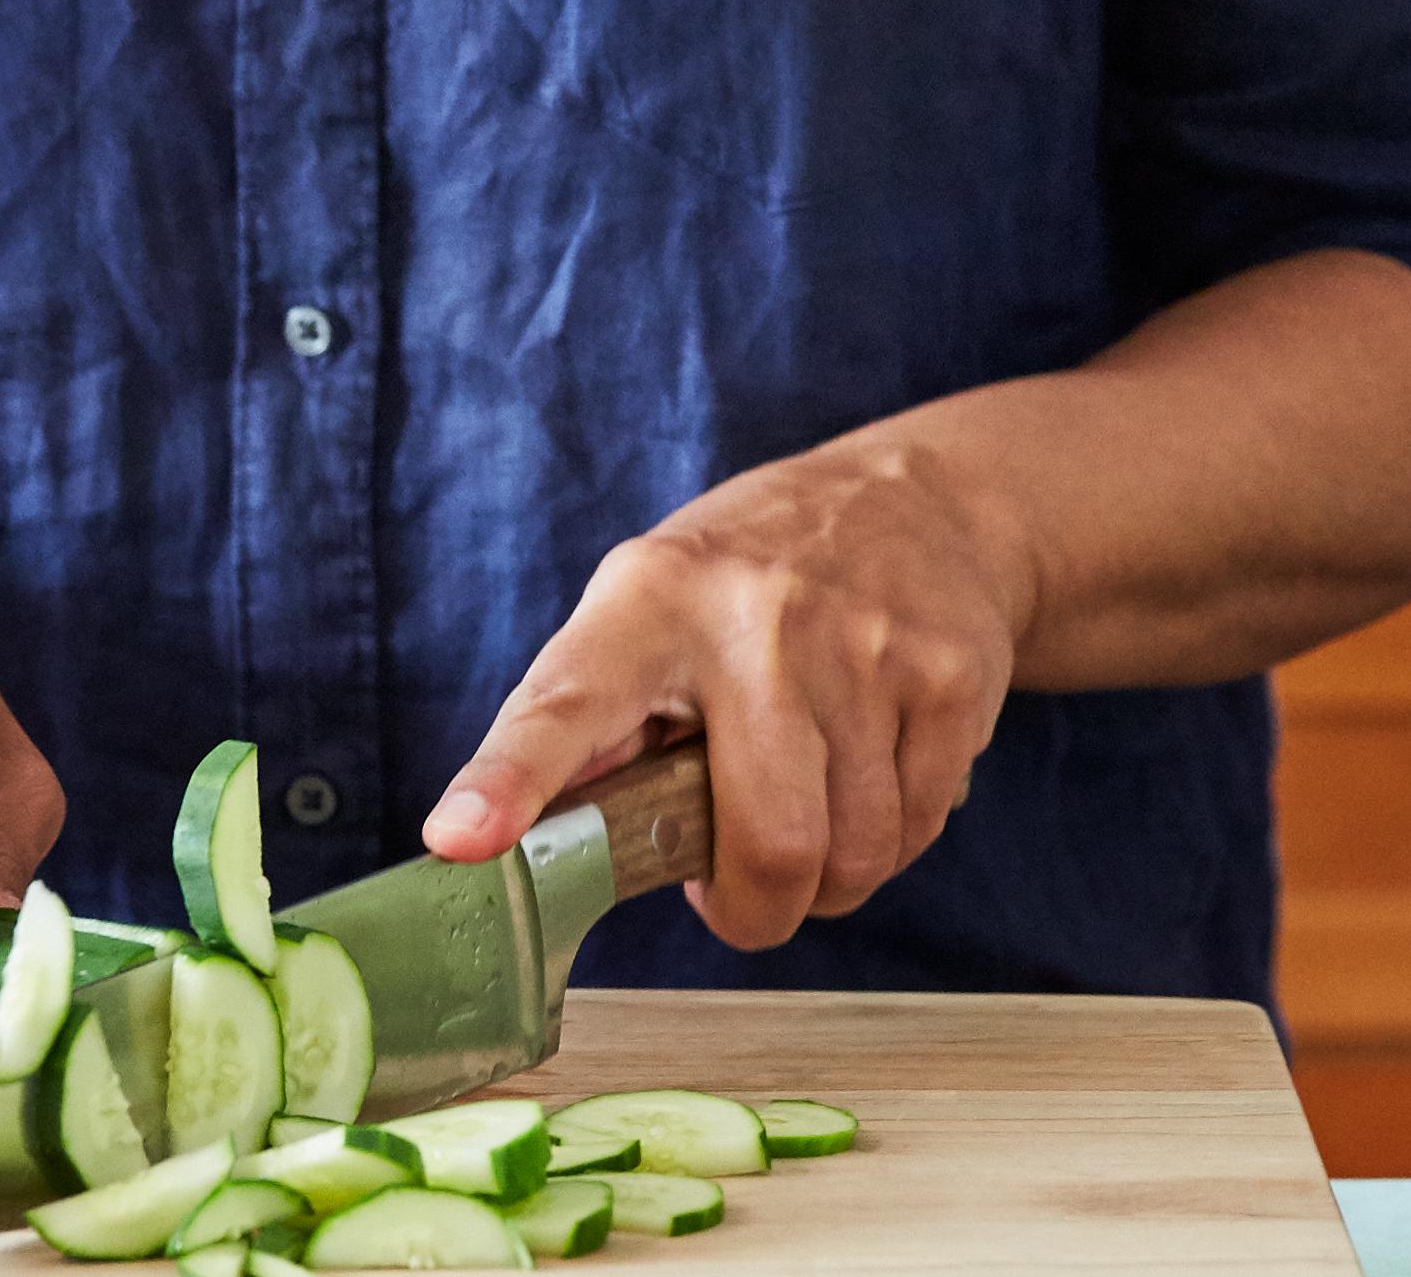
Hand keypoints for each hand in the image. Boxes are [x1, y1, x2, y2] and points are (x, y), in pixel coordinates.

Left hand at [424, 425, 1041, 947]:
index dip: (509, 779)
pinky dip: (893, 838)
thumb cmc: (749, 587)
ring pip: (854, 857)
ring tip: (813, 811)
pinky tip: (874, 772)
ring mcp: (864, 646)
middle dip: (754, 910)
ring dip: (829, 878)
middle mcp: (755, 617)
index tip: (461, 839)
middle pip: (767, 844)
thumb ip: (596, 721)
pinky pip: (919, 828)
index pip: (565, 702)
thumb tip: (513, 845)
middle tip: (743, 893)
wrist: (921, 500)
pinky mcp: (948, 675)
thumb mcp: (650, 610)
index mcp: (644, 605)